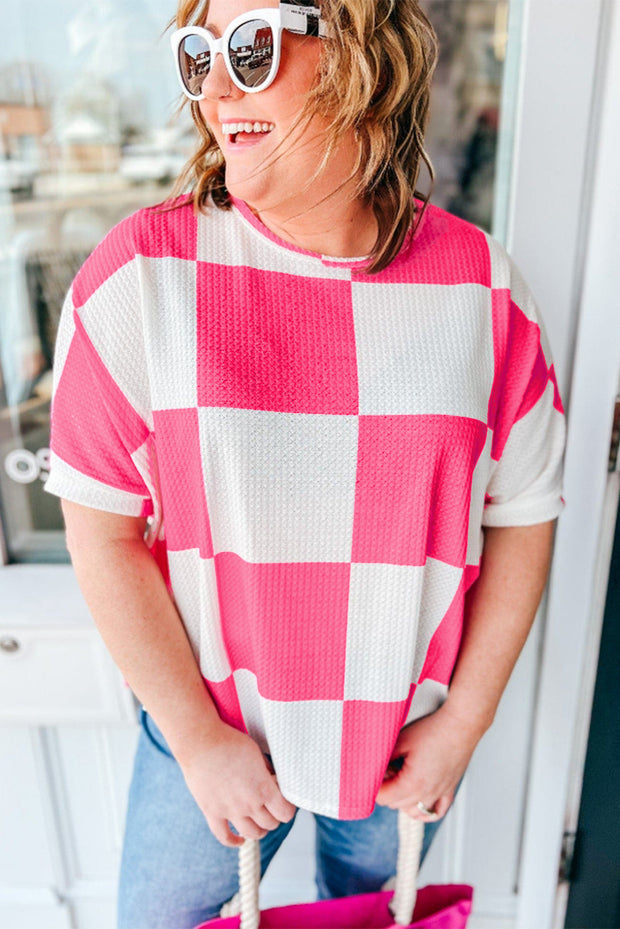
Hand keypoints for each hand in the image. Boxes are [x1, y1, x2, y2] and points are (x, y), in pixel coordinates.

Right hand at [179, 724, 296, 846]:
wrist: (200, 742)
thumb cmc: (230, 743)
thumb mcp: (257, 753)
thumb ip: (267, 771)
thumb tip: (273, 781)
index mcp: (263, 788)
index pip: (285, 813)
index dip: (287, 809)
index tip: (285, 802)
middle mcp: (248, 804)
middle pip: (270, 824)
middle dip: (274, 817)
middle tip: (271, 809)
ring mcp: (230, 811)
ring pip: (251, 833)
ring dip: (259, 830)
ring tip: (259, 823)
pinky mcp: (212, 812)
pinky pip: (224, 836)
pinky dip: (233, 841)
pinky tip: (239, 840)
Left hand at [375, 703, 484, 820]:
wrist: (460, 725)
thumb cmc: (434, 730)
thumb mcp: (402, 740)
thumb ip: (385, 757)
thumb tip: (374, 765)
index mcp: (413, 783)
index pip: (384, 798)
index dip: (374, 786)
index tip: (371, 774)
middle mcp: (427, 794)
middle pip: (396, 804)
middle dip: (386, 790)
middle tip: (385, 769)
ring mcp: (439, 794)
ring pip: (413, 811)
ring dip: (402, 800)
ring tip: (399, 780)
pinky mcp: (449, 790)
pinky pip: (435, 812)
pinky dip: (424, 811)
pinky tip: (418, 800)